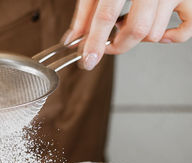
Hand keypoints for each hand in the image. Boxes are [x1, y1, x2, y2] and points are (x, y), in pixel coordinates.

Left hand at [63, 0, 191, 69]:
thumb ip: (85, 12)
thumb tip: (73, 39)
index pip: (106, 15)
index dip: (95, 42)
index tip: (88, 59)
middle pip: (136, 30)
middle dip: (117, 45)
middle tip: (106, 44)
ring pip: (154, 33)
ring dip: (138, 38)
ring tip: (128, 24)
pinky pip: (186, 29)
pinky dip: (172, 37)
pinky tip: (159, 33)